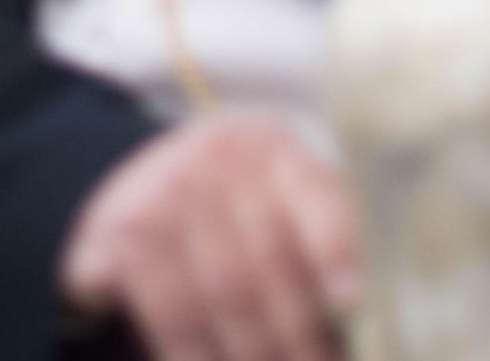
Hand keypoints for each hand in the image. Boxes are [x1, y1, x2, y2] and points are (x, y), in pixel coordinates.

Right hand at [59, 115, 360, 360]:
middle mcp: (218, 158)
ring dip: (251, 352)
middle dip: (298, 335)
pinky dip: (196, 354)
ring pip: (222, 294)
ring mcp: (163, 191)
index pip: (315, 198)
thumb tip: (368, 316)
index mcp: (275, 150)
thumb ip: (325, 246)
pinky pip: (172, 312)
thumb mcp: (280, 206)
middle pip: (268, 260)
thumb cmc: (237, 215)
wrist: (135, 193)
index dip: (335, 251)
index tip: (352, 303)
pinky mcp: (121, 234)